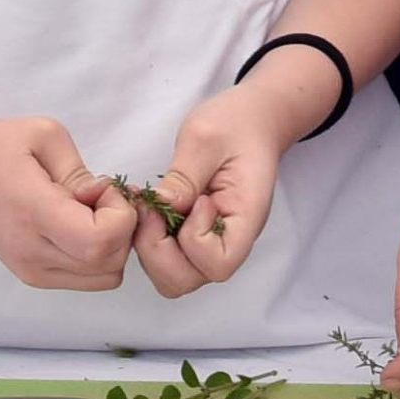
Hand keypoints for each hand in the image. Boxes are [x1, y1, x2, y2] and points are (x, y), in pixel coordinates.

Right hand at [0, 115, 137, 290]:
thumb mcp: (42, 134)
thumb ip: (79, 170)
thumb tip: (102, 198)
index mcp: (33, 212)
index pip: (99, 240)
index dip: (119, 214)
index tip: (100, 188)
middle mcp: (32, 252)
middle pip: (109, 263)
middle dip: (122, 228)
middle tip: (98, 197)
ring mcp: (32, 271)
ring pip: (104, 277)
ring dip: (112, 244)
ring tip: (88, 212)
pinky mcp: (33, 277)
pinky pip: (88, 278)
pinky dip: (97, 255)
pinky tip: (79, 226)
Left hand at [137, 53, 338, 295]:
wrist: (251, 119)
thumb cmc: (237, 123)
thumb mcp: (206, 137)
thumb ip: (184, 176)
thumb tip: (160, 206)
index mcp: (246, 218)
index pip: (220, 264)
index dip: (194, 241)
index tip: (195, 200)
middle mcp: (229, 239)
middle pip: (189, 279)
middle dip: (159, 251)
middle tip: (153, 210)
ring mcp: (209, 240)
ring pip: (173, 275)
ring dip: (150, 248)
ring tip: (148, 208)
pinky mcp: (191, 234)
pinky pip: (166, 256)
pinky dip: (148, 239)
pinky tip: (148, 208)